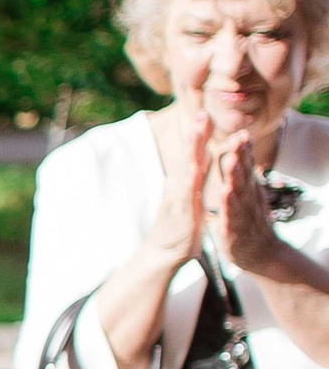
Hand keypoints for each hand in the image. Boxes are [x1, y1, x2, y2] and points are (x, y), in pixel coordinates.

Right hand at [148, 103, 212, 265]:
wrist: (163, 255)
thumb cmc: (178, 228)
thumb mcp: (187, 200)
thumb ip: (192, 180)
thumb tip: (197, 162)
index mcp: (185, 185)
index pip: (193, 155)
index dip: (198, 135)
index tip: (204, 113)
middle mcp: (180, 188)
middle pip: (189, 156)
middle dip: (196, 135)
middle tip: (201, 112)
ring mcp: (179, 200)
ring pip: (187, 171)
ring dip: (191, 151)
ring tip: (196, 132)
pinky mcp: (182, 215)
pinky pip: (186, 196)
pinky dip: (189, 181)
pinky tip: (193, 169)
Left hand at [211, 127, 277, 274]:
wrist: (262, 254)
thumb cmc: (251, 222)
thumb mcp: (248, 197)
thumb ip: (243, 176)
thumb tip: (241, 153)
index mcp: (248, 191)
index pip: (247, 168)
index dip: (245, 151)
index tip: (243, 132)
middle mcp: (248, 200)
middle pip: (245, 176)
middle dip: (242, 157)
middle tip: (240, 139)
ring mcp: (242, 215)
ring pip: (239, 194)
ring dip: (236, 177)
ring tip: (232, 160)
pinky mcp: (235, 231)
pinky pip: (232, 216)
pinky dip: (229, 205)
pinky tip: (225, 194)